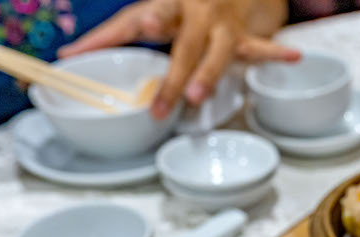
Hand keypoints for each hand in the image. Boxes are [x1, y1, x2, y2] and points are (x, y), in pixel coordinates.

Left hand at [57, 0, 298, 118]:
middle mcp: (197, 13)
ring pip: (219, 52)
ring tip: (201, 95)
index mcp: (168, 4)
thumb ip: (108, 36)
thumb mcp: (145, 11)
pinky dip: (277, 53)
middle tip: (164, 104)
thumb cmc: (177, 6)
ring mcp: (223, 26)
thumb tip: (64, 58)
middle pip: (184, 46)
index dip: (147, 19)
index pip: (153, 14)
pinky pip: (261, 47)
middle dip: (175, 75)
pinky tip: (295, 56)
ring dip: (211, 73)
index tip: (143, 23)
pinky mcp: (243, 37)